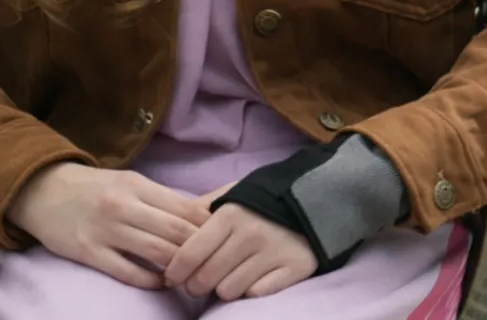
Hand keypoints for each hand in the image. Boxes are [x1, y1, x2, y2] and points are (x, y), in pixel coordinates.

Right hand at [6, 162, 212, 289]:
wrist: (45, 190)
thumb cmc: (95, 187)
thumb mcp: (128, 182)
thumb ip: (159, 198)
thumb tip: (199, 216)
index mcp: (137, 184)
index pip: (183, 207)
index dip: (206, 226)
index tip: (222, 238)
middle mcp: (124, 205)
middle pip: (175, 230)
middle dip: (198, 249)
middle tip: (213, 262)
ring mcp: (106, 230)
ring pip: (156, 252)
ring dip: (178, 267)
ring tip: (192, 276)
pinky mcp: (90, 252)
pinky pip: (128, 272)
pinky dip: (151, 280)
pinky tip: (162, 283)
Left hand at [163, 199, 316, 300]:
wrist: (314, 198)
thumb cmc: (264, 198)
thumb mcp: (233, 192)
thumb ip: (203, 207)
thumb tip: (174, 222)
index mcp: (231, 213)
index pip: (192, 252)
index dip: (176, 270)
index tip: (172, 277)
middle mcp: (250, 234)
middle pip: (206, 277)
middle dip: (196, 283)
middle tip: (198, 281)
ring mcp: (272, 253)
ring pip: (229, 291)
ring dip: (224, 287)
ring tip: (229, 275)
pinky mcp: (293, 269)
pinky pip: (256, 294)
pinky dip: (250, 290)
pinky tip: (253, 277)